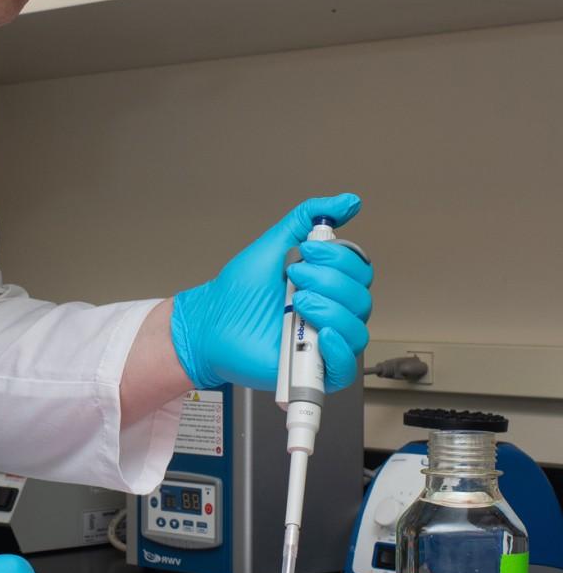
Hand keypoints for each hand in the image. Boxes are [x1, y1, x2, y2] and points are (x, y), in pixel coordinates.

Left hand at [170, 193, 371, 393]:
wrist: (211, 323)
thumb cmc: (239, 290)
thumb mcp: (275, 243)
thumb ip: (309, 218)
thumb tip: (348, 201)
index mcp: (328, 285)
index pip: (360, 271)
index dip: (338, 259)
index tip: (305, 253)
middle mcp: (331, 313)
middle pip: (361, 298)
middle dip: (328, 282)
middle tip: (293, 278)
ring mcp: (324, 342)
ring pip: (357, 329)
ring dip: (329, 311)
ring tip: (296, 304)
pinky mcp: (313, 371)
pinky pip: (346, 368)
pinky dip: (338, 349)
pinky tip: (319, 334)